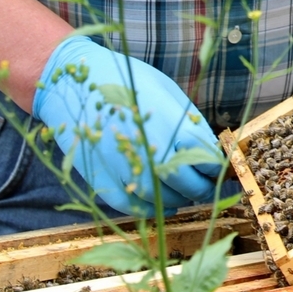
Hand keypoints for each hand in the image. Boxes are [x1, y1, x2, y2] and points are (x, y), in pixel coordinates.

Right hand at [32, 34, 221, 214]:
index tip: (218, 169)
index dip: (216, 168)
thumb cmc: (125, 81)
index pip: (207, 159)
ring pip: (163, 199)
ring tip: (185, 194)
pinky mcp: (103, 180)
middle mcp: (153, 151)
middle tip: (206, 186)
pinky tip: (160, 204)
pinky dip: (150, 210)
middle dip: (202, 188)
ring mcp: (127, 169)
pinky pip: (133, 207)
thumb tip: (208, 148)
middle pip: (189, 184)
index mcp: (172, 126)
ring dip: (178, 200)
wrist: (74, 85)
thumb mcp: (167, 92)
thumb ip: (189, 122)